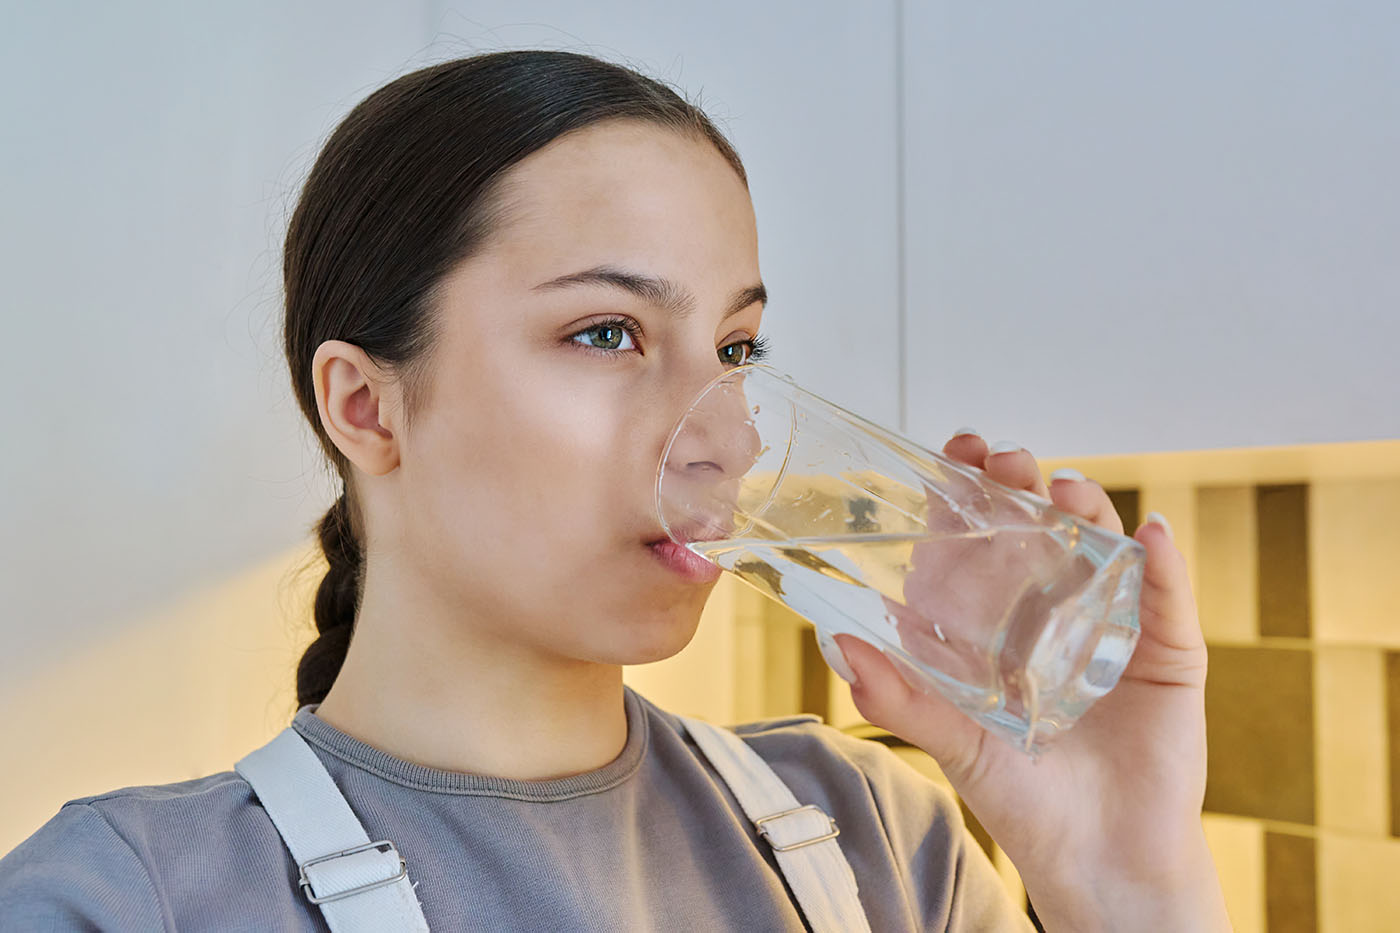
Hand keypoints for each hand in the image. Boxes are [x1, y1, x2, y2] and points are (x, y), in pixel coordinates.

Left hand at [832, 433, 1230, 931]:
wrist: (1102, 863)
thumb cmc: (1023, 803)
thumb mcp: (956, 744)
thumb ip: (903, 698)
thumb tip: (837, 645)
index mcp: (997, 624)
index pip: (979, 539)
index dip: (968, 492)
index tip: (956, 452)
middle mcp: (1053, 613)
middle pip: (1039, 526)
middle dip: (1022, 483)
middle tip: (1007, 460)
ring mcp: (1112, 626)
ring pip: (1101, 547)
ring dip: (1087, 508)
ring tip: (1067, 490)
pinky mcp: (1167, 654)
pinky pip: (1166, 598)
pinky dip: (1161, 563)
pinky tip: (1150, 535)